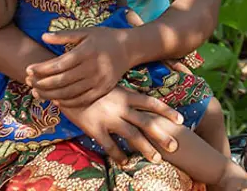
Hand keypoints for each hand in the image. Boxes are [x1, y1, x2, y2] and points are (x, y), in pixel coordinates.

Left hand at [27, 27, 131, 107]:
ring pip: (70, 92)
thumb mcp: (86, 31)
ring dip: (50, 95)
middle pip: (61, 81)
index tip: (28, 69)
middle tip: (28, 83)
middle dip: (42, 83)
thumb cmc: (104, 38)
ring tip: (37, 93)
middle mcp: (92, 67)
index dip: (41, 69)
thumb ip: (64, 35)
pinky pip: (82, 100)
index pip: (58, 64)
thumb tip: (43, 36)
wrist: (129, 48)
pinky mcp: (103, 89)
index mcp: (86, 52)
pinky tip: (56, 100)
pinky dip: (68, 102)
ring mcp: (99, 80)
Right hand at [56, 86, 183, 162]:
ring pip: (131, 136)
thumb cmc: (90, 84)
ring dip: (145, 149)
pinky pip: (109, 145)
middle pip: (146, 122)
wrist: (64, 84)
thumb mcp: (110, 84)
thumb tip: (138, 100)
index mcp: (125, 94)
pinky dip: (119, 155)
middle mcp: (120, 107)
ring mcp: (108, 118)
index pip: (151, 102)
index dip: (167, 111)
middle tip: (175, 145)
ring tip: (157, 159)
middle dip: (162, 135)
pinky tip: (125, 162)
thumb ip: (124, 93)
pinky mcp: (94, 128)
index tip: (181, 120)